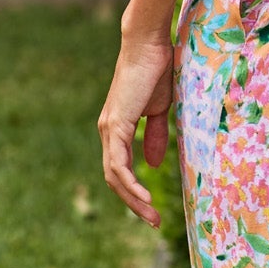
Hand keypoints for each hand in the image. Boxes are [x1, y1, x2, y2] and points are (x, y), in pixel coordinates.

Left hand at [97, 31, 174, 224]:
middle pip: (115, 179)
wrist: (149, 46)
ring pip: (115, 176)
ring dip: (133, 199)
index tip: (153, 209)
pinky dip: (130, 183)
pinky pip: (119, 164)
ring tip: (151, 216)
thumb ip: (156, 137)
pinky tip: (144, 196)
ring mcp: (109, 129)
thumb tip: (153, 165)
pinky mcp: (116, 125)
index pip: (121, 169)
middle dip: (133, 203)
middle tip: (153, 221)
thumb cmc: (156, 72)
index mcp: (117, 129)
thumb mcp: (160, 111)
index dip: (135, 191)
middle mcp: (108, 132)